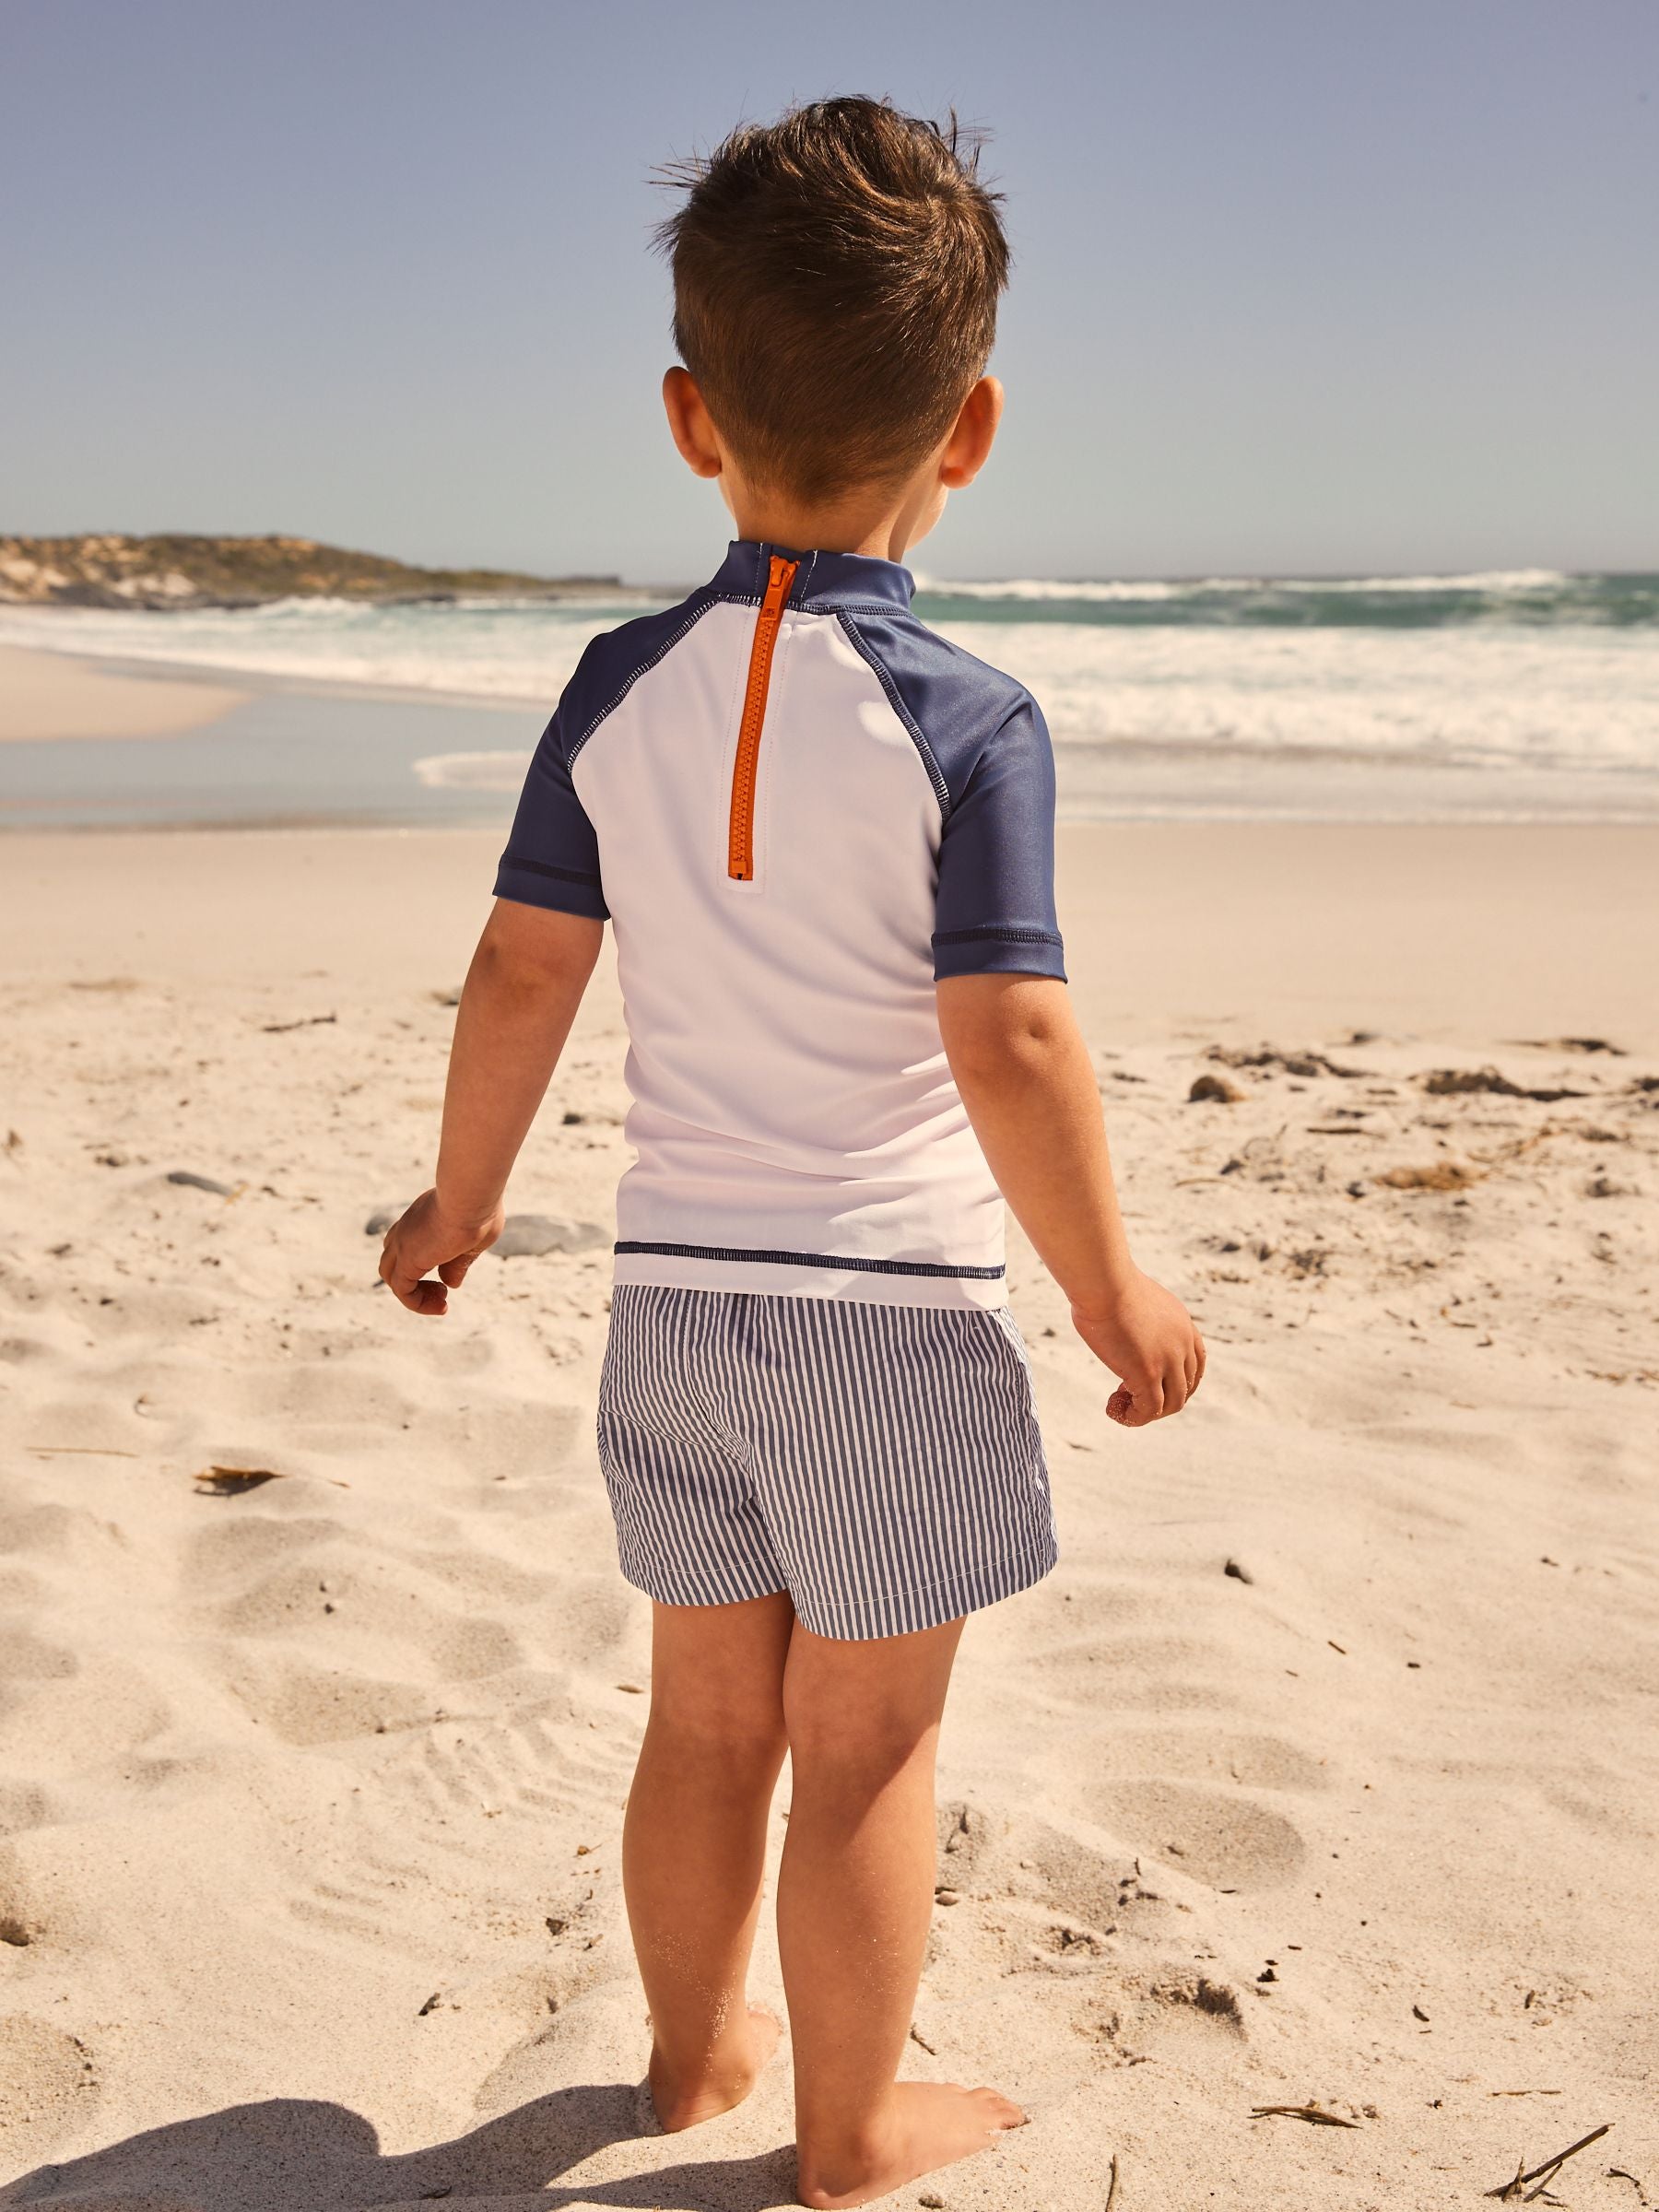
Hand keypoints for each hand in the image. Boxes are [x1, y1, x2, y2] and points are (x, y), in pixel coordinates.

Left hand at [378, 1189, 503, 1315]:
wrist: (471, 1194)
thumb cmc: (480, 1209)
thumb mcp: (472, 1240)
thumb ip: (458, 1263)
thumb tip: (450, 1283)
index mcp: (422, 1217)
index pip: (407, 1242)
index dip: (424, 1262)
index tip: (449, 1273)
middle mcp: (407, 1228)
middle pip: (393, 1260)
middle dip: (414, 1280)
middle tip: (443, 1289)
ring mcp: (403, 1242)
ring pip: (392, 1276)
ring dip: (415, 1295)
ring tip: (441, 1302)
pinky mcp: (407, 1259)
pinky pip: (402, 1291)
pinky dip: (417, 1303)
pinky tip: (441, 1306)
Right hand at [1073, 1269, 1204, 1426]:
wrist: (1102, 1280)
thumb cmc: (1103, 1282)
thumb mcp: (1131, 1298)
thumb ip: (1135, 1316)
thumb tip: (1116, 1319)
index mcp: (1181, 1323)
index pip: (1197, 1363)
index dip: (1179, 1380)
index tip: (1153, 1383)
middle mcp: (1182, 1343)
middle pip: (1186, 1387)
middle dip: (1160, 1396)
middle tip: (1126, 1390)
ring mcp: (1168, 1360)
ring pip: (1172, 1404)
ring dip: (1146, 1410)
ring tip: (1119, 1402)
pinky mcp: (1147, 1373)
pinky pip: (1148, 1411)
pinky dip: (1133, 1417)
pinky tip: (1113, 1408)